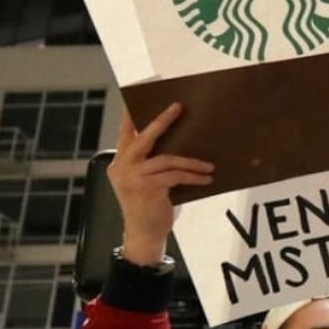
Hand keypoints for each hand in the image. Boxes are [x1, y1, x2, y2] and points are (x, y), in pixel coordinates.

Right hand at [110, 103, 213, 265]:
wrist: (143, 235)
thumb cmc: (150, 206)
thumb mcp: (147, 181)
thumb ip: (153, 162)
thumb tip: (180, 142)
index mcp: (120, 161)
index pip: (126, 132)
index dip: (132, 113)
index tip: (137, 93)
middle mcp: (122, 167)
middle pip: (143, 136)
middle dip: (162, 120)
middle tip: (178, 106)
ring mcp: (133, 178)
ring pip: (167, 159)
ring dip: (191, 162)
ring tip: (209, 166)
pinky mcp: (147, 189)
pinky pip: (175, 176)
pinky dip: (193, 177)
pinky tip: (207, 178)